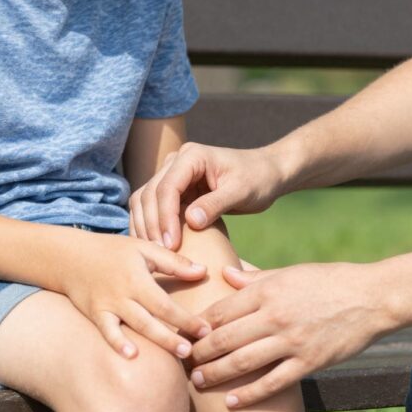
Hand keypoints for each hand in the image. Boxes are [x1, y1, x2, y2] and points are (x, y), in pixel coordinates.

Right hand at [59, 229, 210, 359]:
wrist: (72, 257)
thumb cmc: (114, 251)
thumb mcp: (144, 249)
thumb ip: (174, 262)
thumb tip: (204, 271)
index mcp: (138, 277)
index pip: (166, 302)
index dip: (186, 318)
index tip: (206, 330)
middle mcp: (123, 293)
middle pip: (152, 319)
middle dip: (174, 336)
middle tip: (194, 351)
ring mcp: (107, 306)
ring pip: (134, 327)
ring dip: (156, 342)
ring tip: (176, 356)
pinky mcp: (94, 315)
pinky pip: (107, 331)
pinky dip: (117, 343)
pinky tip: (132, 356)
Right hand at [128, 142, 288, 249]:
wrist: (266, 173)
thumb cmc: (258, 179)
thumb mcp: (241, 192)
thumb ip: (216, 204)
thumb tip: (191, 221)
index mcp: (191, 155)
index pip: (167, 187)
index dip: (165, 217)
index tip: (171, 245)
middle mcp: (176, 161)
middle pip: (150, 194)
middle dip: (153, 225)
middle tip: (161, 255)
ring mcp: (172, 174)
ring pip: (145, 200)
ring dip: (146, 227)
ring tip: (156, 255)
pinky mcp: (174, 189)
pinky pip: (154, 207)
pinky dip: (151, 226)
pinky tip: (156, 247)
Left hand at [188, 262, 390, 406]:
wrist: (371, 298)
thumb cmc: (329, 280)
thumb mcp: (291, 273)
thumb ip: (256, 277)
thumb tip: (225, 275)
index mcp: (268, 289)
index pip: (222, 309)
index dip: (198, 323)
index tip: (184, 332)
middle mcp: (275, 315)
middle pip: (225, 337)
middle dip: (199, 352)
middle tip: (183, 361)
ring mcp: (291, 341)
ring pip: (242, 362)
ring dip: (215, 374)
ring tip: (198, 382)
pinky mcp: (308, 362)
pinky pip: (271, 383)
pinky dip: (248, 394)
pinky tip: (230, 401)